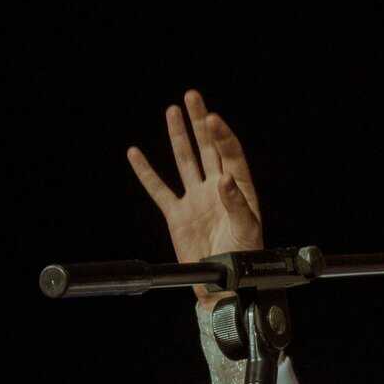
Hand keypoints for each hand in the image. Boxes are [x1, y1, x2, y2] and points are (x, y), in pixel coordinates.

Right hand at [126, 89, 262, 308]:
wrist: (225, 287)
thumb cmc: (245, 261)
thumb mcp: (247, 231)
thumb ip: (236, 204)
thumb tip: (224, 179)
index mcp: (239, 191)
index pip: (230, 155)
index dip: (221, 136)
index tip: (212, 118)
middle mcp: (216, 190)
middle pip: (207, 149)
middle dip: (200, 122)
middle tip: (193, 96)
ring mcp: (196, 200)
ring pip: (185, 161)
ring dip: (178, 136)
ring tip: (172, 111)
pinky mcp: (177, 215)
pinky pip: (159, 189)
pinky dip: (146, 172)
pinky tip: (136, 154)